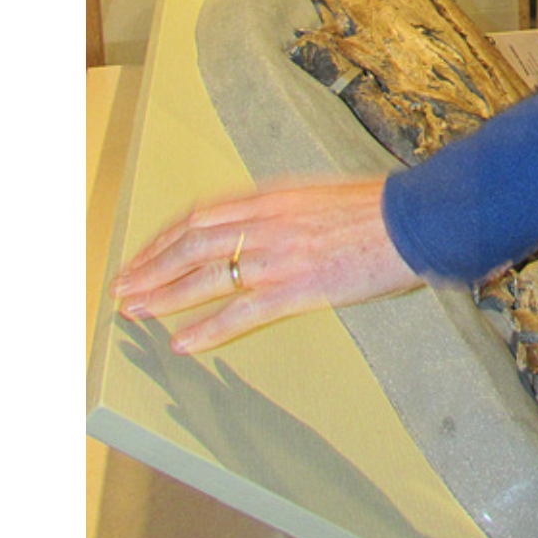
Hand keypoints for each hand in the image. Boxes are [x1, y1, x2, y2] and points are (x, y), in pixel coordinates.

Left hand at [112, 176, 420, 353]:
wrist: (414, 219)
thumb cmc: (380, 208)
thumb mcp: (323, 193)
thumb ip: (287, 208)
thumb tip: (265, 226)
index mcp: (273, 196)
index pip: (201, 215)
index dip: (165, 238)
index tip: (144, 254)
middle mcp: (266, 222)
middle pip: (190, 244)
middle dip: (150, 267)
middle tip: (122, 287)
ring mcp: (279, 255)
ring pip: (204, 277)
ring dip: (163, 295)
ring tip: (134, 310)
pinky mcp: (297, 287)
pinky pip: (239, 312)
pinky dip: (206, 329)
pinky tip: (183, 343)